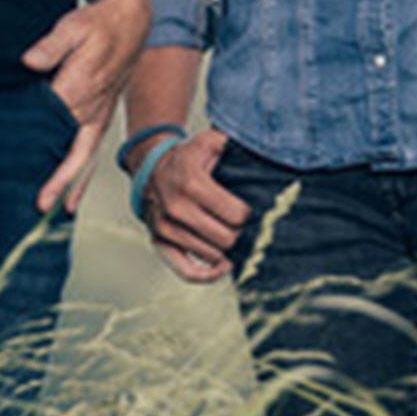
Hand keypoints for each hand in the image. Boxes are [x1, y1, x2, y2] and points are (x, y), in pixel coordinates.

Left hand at [24, 0, 150, 213]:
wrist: (129, 23)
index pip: (56, 123)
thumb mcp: (72, 26)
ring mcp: (99, 117)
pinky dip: (83, 175)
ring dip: (74, 186)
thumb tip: (29, 61)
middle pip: (76, 153)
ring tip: (60, 212)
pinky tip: (73, 193)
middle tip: (41, 205)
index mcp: (82, 89)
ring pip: (87, 158)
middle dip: (60, 181)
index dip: (37, 145)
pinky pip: (92, 152)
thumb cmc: (98, 24)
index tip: (18, 165)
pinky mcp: (101, 118)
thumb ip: (51, 45)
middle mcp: (93, 110)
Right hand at [142, 129, 247, 281]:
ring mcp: (165, 228)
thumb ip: (235, 145)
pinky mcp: (159, 242)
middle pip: (227, 238)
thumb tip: (265, 153)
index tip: (247, 209)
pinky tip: (223, 265)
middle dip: (239, 232)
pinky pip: (187, 272)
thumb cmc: (188, 157)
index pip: (237, 215)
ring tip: (229, 233)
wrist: (151, 165)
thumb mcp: (210, 142)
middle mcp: (176, 208)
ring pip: (212, 255)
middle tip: (239, 223)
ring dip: (225, 248)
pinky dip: (209, 274)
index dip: (249, 215)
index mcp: (192, 183)